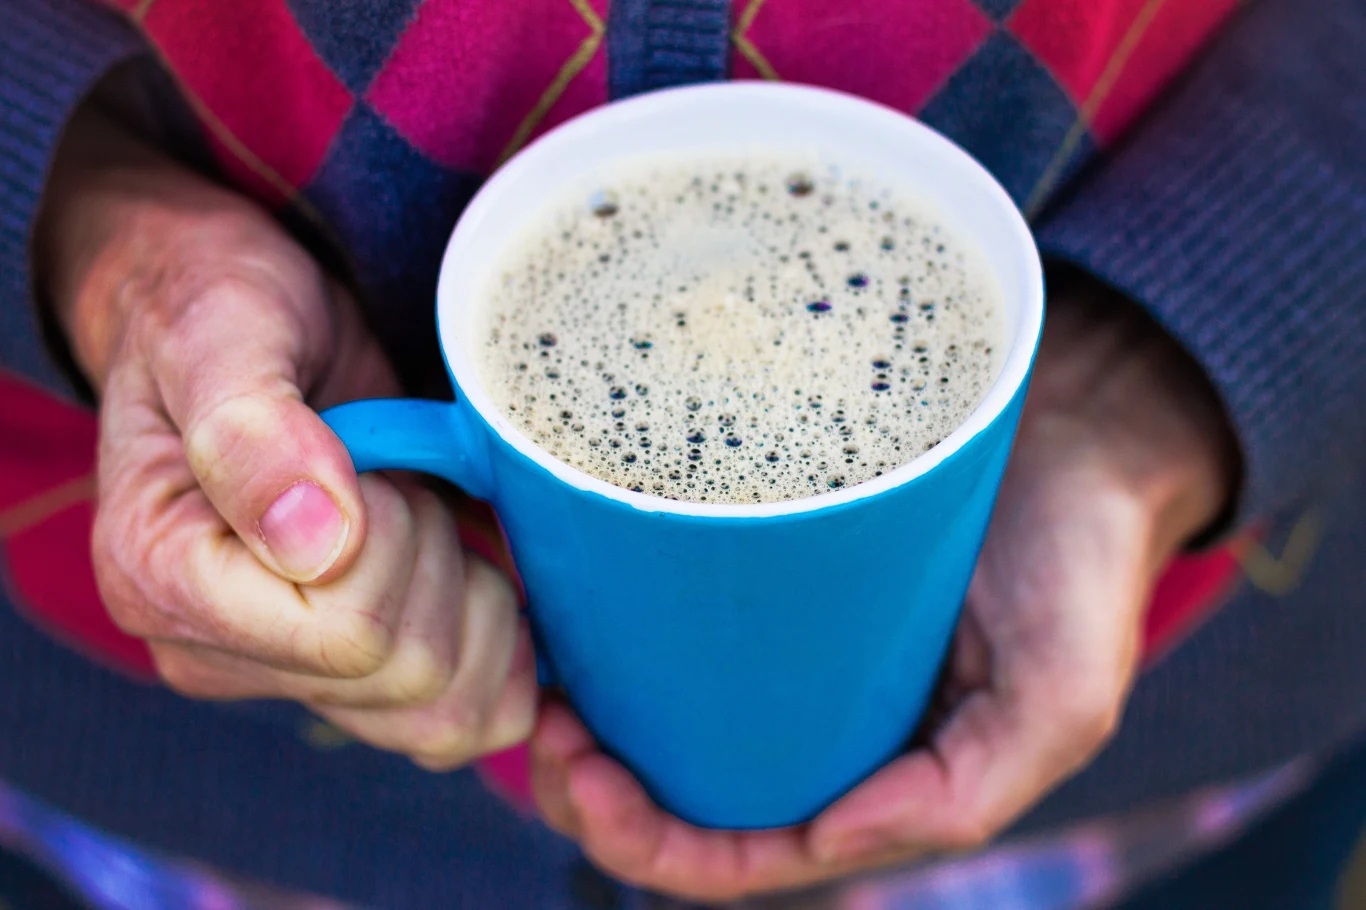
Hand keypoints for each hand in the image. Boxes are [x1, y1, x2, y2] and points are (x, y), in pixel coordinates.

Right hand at [35, 103, 534, 770]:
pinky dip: (505, 647)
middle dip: (435, 560)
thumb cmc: (219, 312)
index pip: (346, 631)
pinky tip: (475, 575)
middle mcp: (214, 654)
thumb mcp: (225, 331)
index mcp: (161, 579)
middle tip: (393, 480)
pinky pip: (472, 717)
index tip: (364, 463)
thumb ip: (252, 429)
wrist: (231, 322)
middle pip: (408, 676)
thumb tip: (314, 543)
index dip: (395, 540)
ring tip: (421, 516)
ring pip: (447, 715)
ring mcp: (286, 677)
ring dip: (474, 604)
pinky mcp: (350, 679)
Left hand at [528, 271, 1238, 901]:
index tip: (586, 783)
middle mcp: (821, 726)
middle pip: (682, 797)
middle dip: (593, 793)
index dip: (653, 848)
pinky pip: (677, 626)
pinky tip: (568, 613)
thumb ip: (961, 795)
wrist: (1079, 428)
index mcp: (877, 779)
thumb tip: (824, 842)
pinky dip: (611, 639)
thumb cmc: (1078, 563)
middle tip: (545, 729)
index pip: (743, 854)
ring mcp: (790, 652)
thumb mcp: (1058, 701)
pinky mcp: (768, 573)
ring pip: (663, 721)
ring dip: (585, 724)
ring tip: (540, 677)